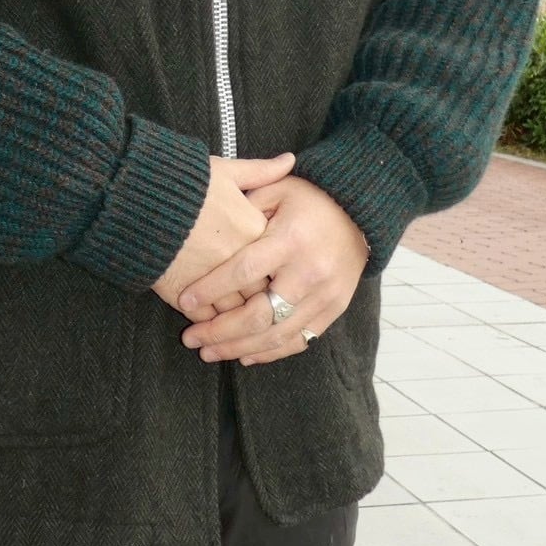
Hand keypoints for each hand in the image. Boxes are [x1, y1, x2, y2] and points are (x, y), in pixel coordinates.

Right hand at [151, 153, 294, 316]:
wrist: (135, 200)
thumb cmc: (181, 182)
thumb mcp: (224, 171)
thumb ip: (260, 171)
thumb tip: (289, 160)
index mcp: (253, 230)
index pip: (280, 260)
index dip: (278, 266)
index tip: (276, 269)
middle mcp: (238, 260)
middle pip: (264, 291)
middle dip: (263, 298)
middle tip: (262, 302)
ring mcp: (212, 282)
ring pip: (238, 312)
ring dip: (239, 317)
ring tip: (239, 320)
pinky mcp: (185, 296)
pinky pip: (208, 319)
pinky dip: (212, 323)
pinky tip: (212, 322)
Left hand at [177, 176, 368, 364]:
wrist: (361, 213)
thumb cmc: (310, 200)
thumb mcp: (279, 189)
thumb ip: (245, 205)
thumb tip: (208, 225)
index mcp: (291, 240)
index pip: (244, 271)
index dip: (213, 288)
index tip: (184, 300)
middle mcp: (310, 272)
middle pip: (259, 314)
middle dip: (220, 330)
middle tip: (191, 338)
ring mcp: (325, 296)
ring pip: (277, 334)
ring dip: (239, 348)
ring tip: (209, 353)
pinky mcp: (334, 310)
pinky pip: (300, 340)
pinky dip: (271, 353)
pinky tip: (244, 356)